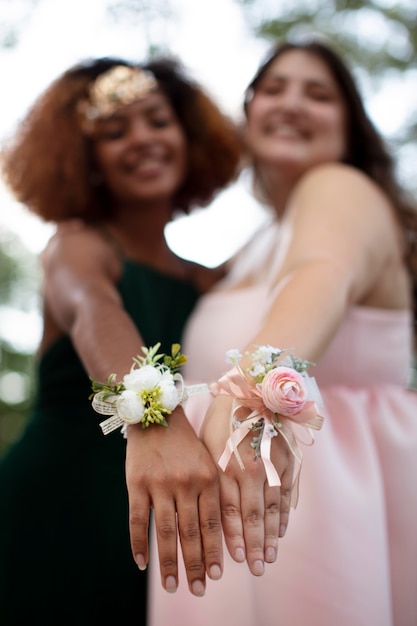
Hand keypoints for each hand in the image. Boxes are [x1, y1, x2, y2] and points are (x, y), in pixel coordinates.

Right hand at [125, 408, 221, 595]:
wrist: (156, 415)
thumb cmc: (185, 442)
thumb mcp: (207, 461)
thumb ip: (212, 492)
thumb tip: (218, 533)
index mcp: (207, 478)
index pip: (213, 523)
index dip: (215, 552)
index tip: (217, 575)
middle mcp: (186, 482)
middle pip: (192, 532)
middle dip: (195, 565)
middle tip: (199, 590)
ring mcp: (160, 483)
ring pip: (166, 531)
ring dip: (169, 562)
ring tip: (172, 585)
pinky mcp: (136, 483)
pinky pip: (138, 520)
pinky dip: (138, 544)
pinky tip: (141, 564)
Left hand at [200, 394, 293, 575]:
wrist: (252, 388)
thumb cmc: (221, 418)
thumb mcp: (207, 444)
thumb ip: (208, 476)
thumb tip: (202, 508)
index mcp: (226, 466)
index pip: (229, 512)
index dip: (232, 538)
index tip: (232, 561)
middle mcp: (250, 470)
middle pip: (252, 517)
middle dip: (253, 546)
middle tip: (256, 570)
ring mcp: (271, 466)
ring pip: (271, 509)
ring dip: (270, 536)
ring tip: (269, 559)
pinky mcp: (287, 461)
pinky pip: (285, 494)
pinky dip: (283, 515)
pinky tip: (281, 532)